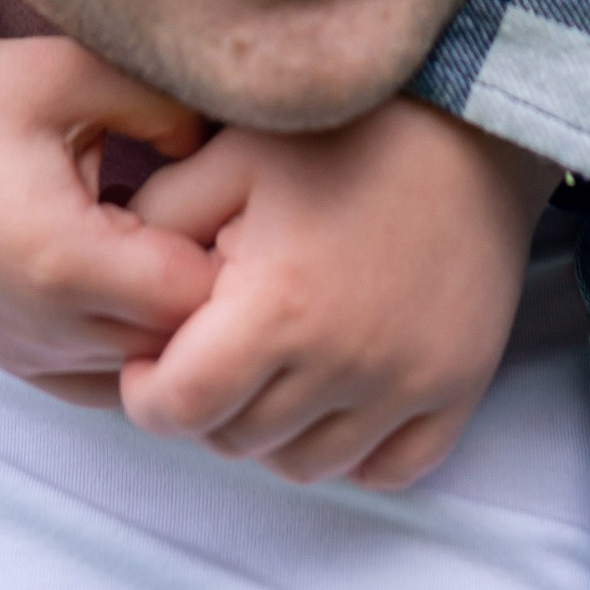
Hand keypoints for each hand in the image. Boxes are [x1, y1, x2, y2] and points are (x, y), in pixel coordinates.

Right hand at [0, 0, 216, 386]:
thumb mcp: (74, 70)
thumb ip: (165, 103)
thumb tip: (228, 145)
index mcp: (64, 261)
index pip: (196, 299)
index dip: (236, 254)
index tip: (249, 201)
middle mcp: (44, 329)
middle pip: (178, 349)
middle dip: (219, 296)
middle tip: (240, 223)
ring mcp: (26, 356)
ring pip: (144, 374)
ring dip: (177, 324)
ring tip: (192, 244)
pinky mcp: (16, 359)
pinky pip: (105, 382)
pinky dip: (137, 344)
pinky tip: (146, 276)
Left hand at [118, 99, 559, 489]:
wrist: (476, 119)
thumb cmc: (347, 130)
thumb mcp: (236, 153)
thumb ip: (161, 216)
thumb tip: (113, 273)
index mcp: (277, 307)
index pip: (177, 409)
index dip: (146, 389)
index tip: (152, 353)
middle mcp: (343, 364)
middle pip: (234, 441)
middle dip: (206, 404)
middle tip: (213, 346)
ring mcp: (406, 385)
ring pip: (304, 466)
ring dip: (271, 432)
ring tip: (272, 366)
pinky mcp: (457, 390)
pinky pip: (386, 469)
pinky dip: (351, 449)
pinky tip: (335, 392)